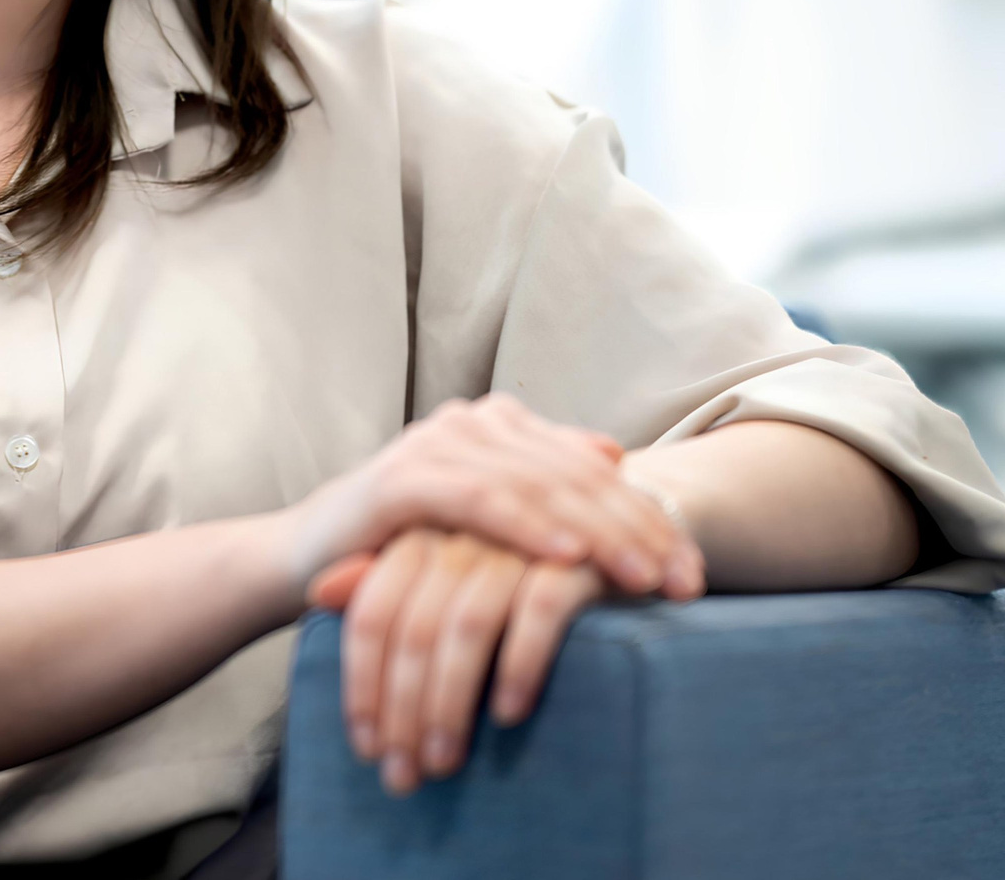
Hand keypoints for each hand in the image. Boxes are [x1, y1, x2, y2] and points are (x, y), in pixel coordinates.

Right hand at [288, 395, 703, 601]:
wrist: (308, 557)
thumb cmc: (407, 547)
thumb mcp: (487, 521)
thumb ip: (545, 483)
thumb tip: (613, 450)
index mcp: (500, 425)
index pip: (594, 470)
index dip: (649, 519)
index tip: (695, 573)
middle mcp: (472, 422)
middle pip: (576, 475)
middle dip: (638, 531)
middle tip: (686, 582)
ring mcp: (436, 443)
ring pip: (537, 487)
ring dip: (597, 535)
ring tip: (642, 577)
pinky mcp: (402, 478)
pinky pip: (479, 501)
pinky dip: (526, 528)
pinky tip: (566, 558)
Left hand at [310, 527, 618, 794]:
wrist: (614, 528)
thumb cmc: (515, 562)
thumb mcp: (446, 568)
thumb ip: (384, 578)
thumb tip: (318, 592)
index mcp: (423, 537)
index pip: (373, 614)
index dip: (362, 684)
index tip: (366, 748)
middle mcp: (462, 535)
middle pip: (413, 629)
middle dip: (402, 711)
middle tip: (404, 775)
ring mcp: (516, 543)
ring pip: (465, 625)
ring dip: (450, 702)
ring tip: (445, 761)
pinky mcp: (574, 556)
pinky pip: (540, 611)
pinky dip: (520, 664)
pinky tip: (508, 713)